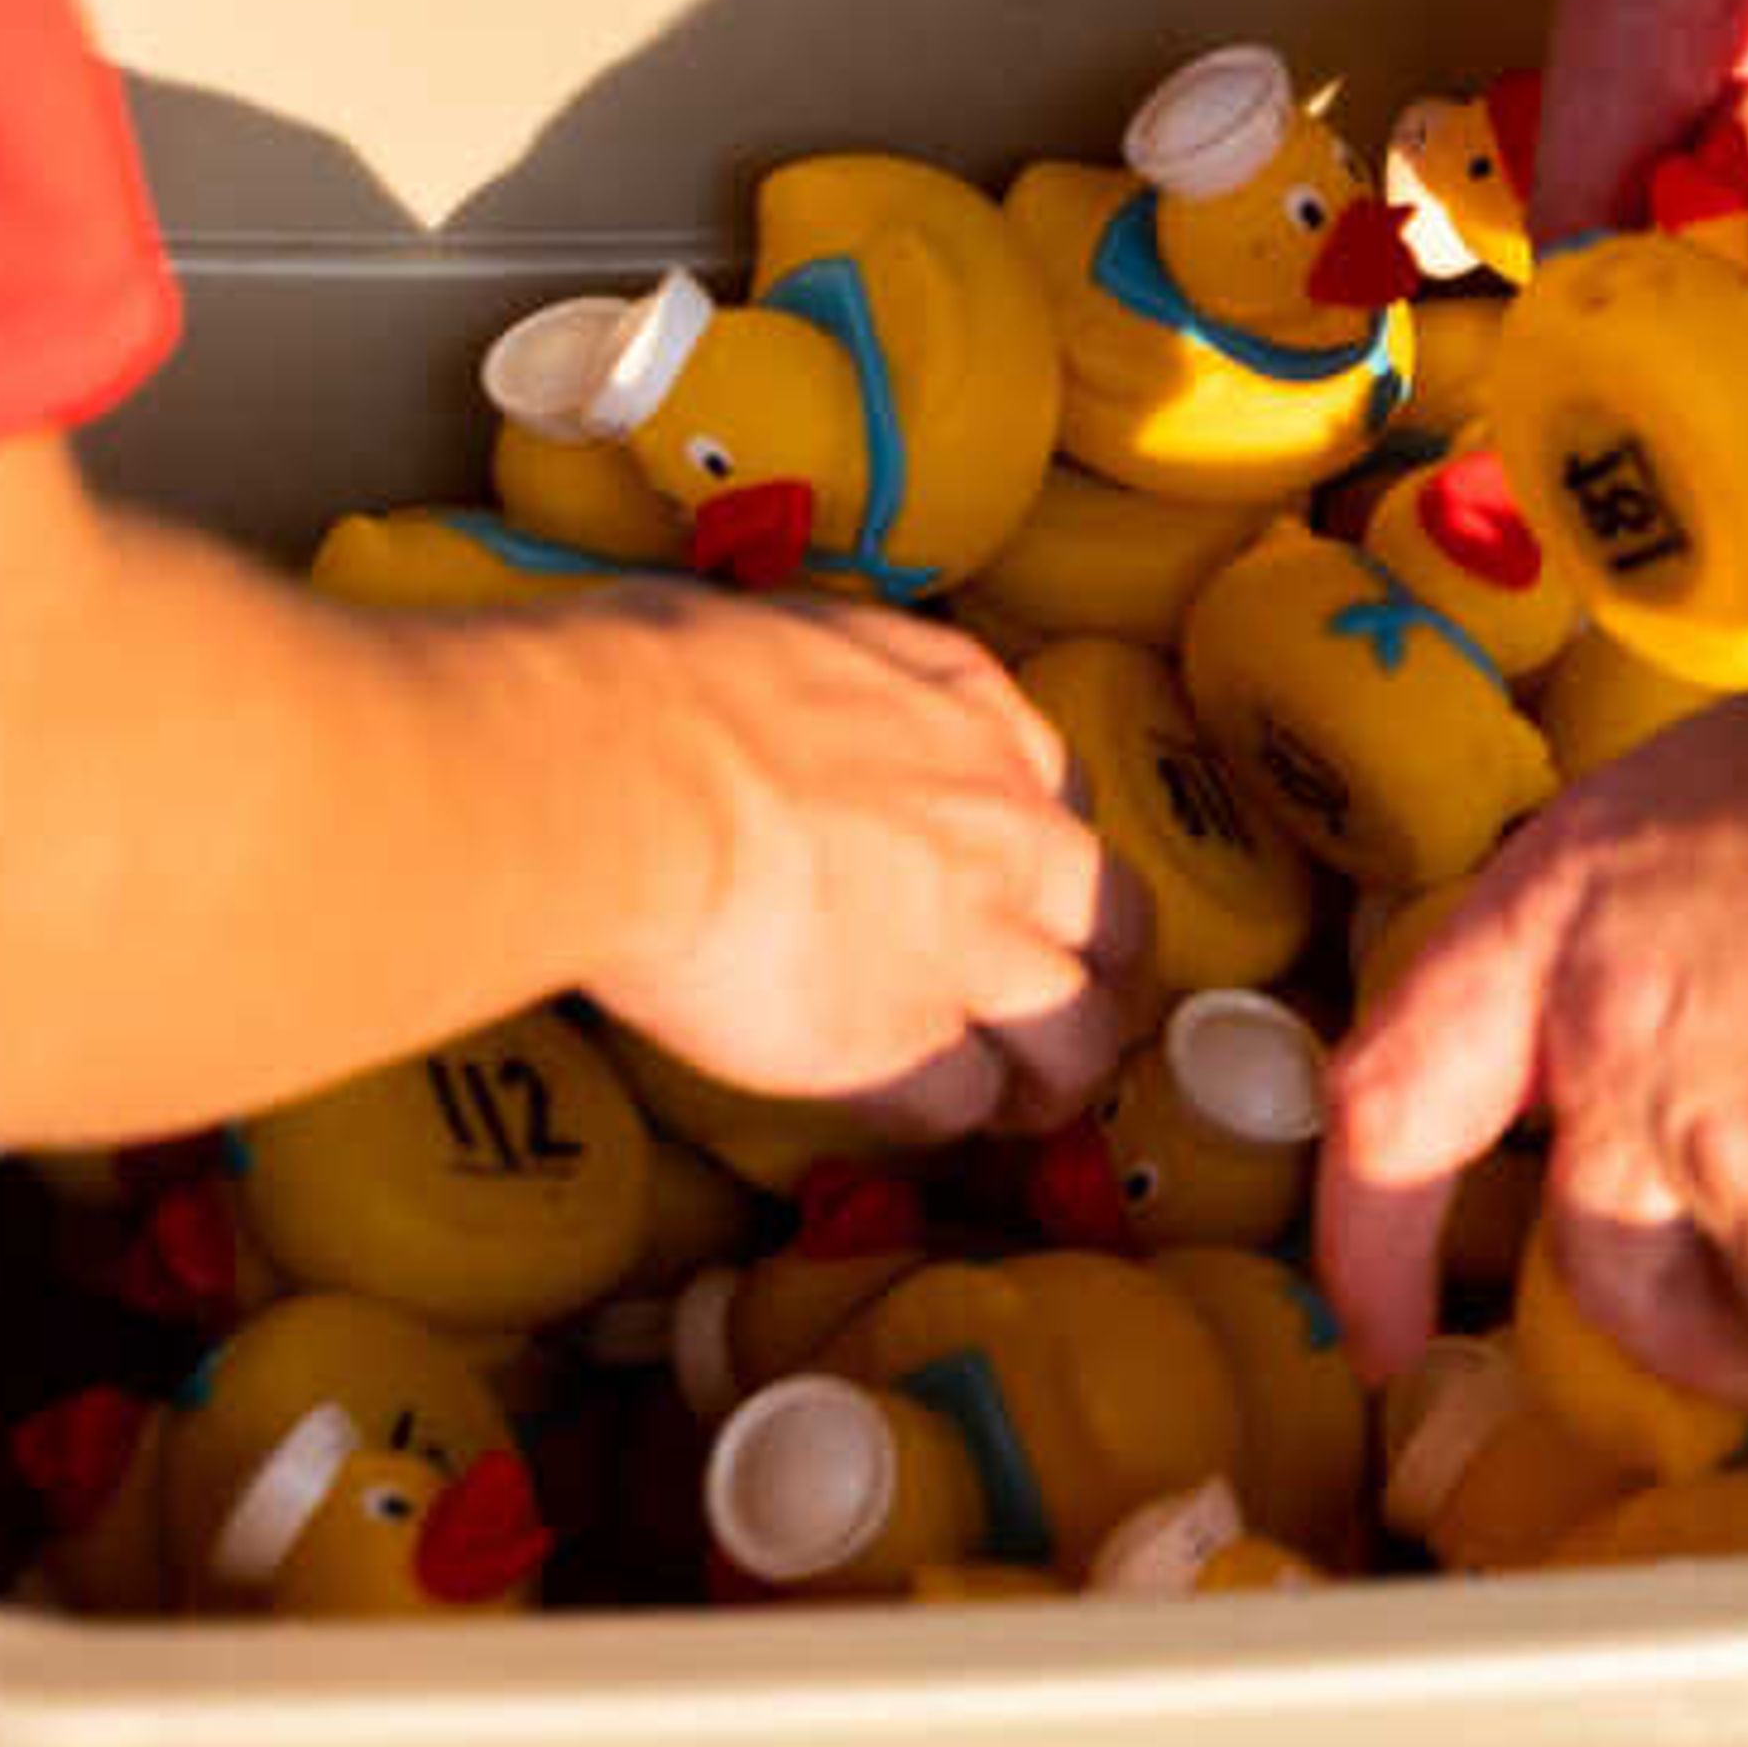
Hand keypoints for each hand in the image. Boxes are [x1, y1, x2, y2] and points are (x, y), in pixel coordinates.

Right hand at [579, 592, 1145, 1139]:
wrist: (631, 780)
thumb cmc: (670, 681)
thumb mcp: (799, 628)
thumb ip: (849, 675)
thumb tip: (811, 689)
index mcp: (974, 711)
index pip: (1066, 792)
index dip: (1046, 850)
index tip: (1017, 880)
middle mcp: (999, 827)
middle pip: (1116, 920)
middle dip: (1105, 971)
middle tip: (1065, 1008)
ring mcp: (965, 940)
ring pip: (1078, 1035)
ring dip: (1056, 1073)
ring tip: (1026, 1101)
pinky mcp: (902, 1041)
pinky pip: (965, 1103)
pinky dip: (943, 1118)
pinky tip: (906, 1113)